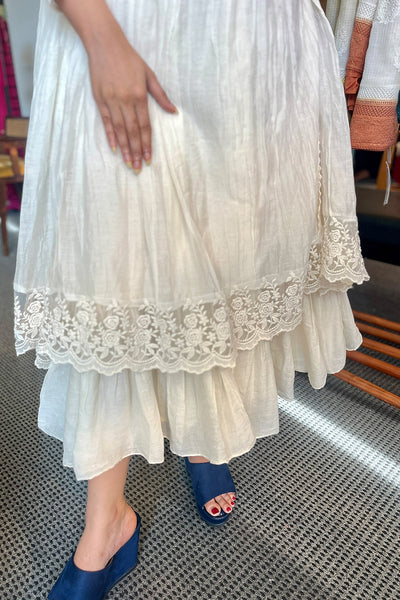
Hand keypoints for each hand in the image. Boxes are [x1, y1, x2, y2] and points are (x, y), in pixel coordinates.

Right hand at [88, 30, 177, 172]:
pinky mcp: (100, 99)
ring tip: (129, 163)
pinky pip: (106, 121)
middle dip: (136, 151)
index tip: (149, 158)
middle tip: (139, 168)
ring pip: (120, 130)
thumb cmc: (129, 59)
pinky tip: (115, 148)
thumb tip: (173, 111)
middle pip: (132, 132)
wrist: (104, 43)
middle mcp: (125, 101)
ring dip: (125, 148)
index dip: (147, 144)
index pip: (145, 126)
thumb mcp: (149, 75)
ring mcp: (111, 101)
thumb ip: (161, 95)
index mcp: (139, 96)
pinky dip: (110, 135)